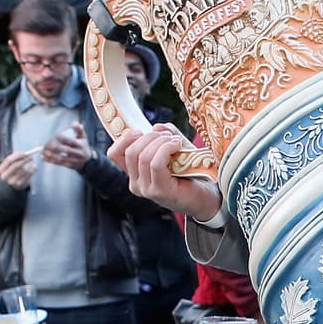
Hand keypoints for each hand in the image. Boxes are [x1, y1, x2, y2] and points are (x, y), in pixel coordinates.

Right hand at [0, 148, 37, 189]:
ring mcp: (11, 181)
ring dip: (29, 166)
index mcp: (1, 169)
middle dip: (24, 160)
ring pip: (23, 170)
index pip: (9, 160)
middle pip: (15, 166)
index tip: (25, 153)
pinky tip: (31, 170)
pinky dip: (31, 171)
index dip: (18, 156)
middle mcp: (4, 176)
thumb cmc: (14, 169)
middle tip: (31, 157)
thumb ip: (18, 156)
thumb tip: (27, 153)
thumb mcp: (12, 162)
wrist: (14, 182)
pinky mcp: (19, 185)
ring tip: (31, 164)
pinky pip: (27, 176)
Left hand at [44, 121, 89, 169]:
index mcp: (80, 145)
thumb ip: (79, 129)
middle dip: (55, 147)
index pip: (71, 141)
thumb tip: (74, 122)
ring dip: (51, 155)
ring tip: (43, 151)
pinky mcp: (69, 165)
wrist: (88, 161)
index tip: (55, 135)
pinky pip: (59, 163)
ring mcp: (74, 160)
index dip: (63, 138)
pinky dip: (50, 161)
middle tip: (47, 144)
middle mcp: (78, 153)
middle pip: (65, 150)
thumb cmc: (83, 147)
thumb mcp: (83, 138)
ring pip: (61, 158)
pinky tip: (44, 158)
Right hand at [107, 123, 222, 221]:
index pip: (114, 154)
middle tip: (168, 136)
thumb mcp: (176, 148)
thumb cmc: (191, 172)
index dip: (124, 138)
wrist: (208, 196)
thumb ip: (165, 136)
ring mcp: (147, 189)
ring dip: (161, 142)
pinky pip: (156, 163)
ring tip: (175, 141)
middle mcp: (136, 184)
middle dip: (150, 137)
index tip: (140, 131)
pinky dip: (166, 149)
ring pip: (143, 156)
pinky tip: (178, 146)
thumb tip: (156, 127)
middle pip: (131, 152)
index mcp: (135, 173)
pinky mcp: (160, 191)